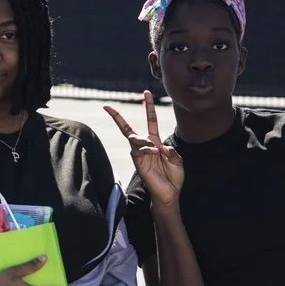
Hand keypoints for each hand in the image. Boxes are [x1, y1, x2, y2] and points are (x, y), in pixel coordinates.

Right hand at [104, 90, 183, 206]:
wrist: (169, 192)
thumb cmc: (174, 176)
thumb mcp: (178, 160)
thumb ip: (171, 151)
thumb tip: (159, 146)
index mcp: (156, 141)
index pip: (150, 120)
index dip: (148, 106)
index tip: (146, 92)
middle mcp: (145, 145)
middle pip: (127, 128)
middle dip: (117, 117)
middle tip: (107, 106)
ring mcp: (140, 154)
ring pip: (133, 139)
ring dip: (144, 140)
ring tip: (154, 148)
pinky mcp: (137, 163)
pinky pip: (137, 151)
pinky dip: (146, 149)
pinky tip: (154, 152)